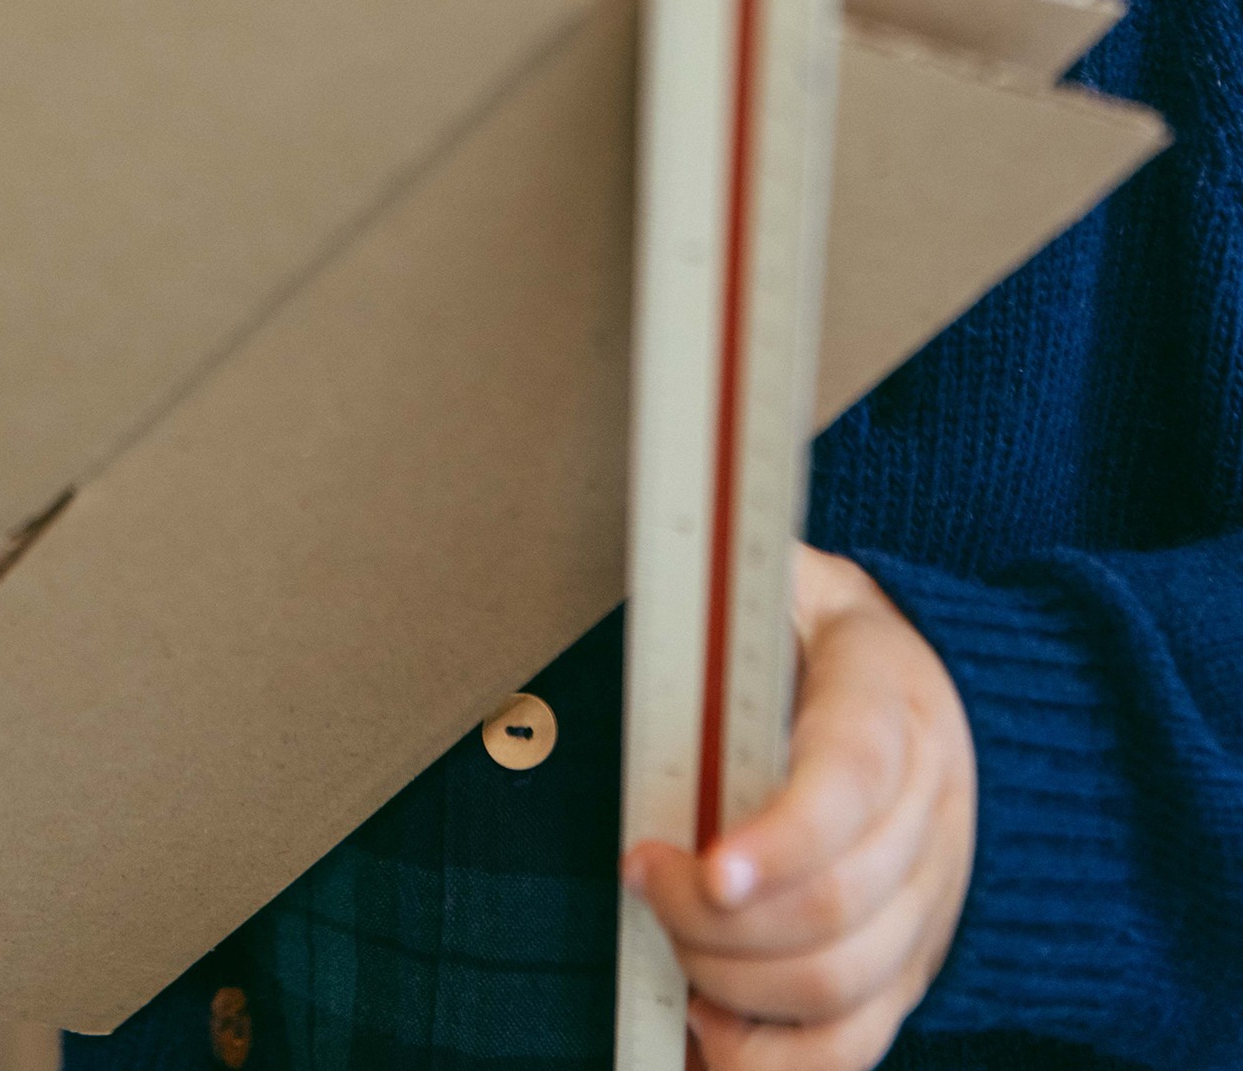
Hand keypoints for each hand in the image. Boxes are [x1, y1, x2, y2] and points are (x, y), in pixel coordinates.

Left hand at [623, 544, 975, 1070]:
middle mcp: (928, 818)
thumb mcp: (801, 579)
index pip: (850, 788)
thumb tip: (669, 566)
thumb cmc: (837, 638)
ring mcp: (928, 904)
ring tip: (667, 937)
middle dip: (714, 917)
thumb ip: (742, 577)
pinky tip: (707, 1020)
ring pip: (839, 989)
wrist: (943, 696)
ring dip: (731, 982)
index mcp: (894, 707)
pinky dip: (771, 1058)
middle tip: (644, 875)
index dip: (781, 840)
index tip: (705, 870)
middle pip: (834, 909)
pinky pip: (852, 1050)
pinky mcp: (910, 968)